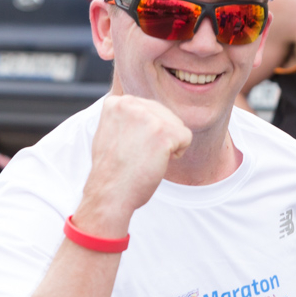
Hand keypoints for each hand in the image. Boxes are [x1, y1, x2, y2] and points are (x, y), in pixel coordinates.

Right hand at [77, 96, 192, 236]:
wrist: (110, 193)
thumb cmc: (111, 170)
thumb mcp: (109, 131)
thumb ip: (125, 116)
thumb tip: (140, 108)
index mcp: (116, 102)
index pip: (148, 108)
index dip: (145, 131)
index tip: (130, 147)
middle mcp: (131, 104)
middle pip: (164, 114)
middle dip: (158, 137)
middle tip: (138, 155)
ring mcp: (148, 117)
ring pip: (176, 125)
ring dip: (167, 144)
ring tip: (146, 158)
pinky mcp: (164, 131)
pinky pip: (186, 137)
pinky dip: (177, 153)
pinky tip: (158, 162)